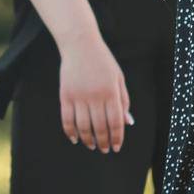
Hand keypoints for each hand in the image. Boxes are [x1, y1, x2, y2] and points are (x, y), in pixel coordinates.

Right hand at [59, 35, 132, 152]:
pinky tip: (75, 138)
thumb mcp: (119, 78)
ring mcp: (79, 96)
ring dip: (88, 139)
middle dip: (103, 142)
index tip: (116, 147)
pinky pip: (67, 119)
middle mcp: (95, 96)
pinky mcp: (65, 95)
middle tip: (104, 150)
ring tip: (91, 145)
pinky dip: (70, 131)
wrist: (80, 44)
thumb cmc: (103, 61)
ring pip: (83, 126)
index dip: (116, 138)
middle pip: (100, 127)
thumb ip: (124, 101)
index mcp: (111, 92)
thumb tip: (128, 123)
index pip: (115, 122)